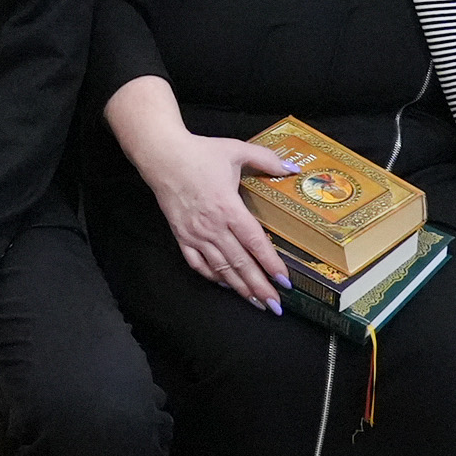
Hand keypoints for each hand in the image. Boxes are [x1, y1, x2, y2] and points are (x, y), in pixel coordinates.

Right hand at [132, 125, 295, 308]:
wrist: (162, 156)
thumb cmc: (200, 153)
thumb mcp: (236, 150)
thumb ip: (266, 159)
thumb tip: (293, 168)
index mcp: (228, 207)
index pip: (254, 242)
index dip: (270, 263)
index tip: (284, 281)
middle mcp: (213, 226)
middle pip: (240, 263)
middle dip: (259, 286)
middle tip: (275, 305)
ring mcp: (195, 234)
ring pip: (221, 268)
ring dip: (240, 288)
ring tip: (256, 302)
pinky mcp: (181, 236)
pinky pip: (198, 263)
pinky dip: (212, 276)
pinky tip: (226, 285)